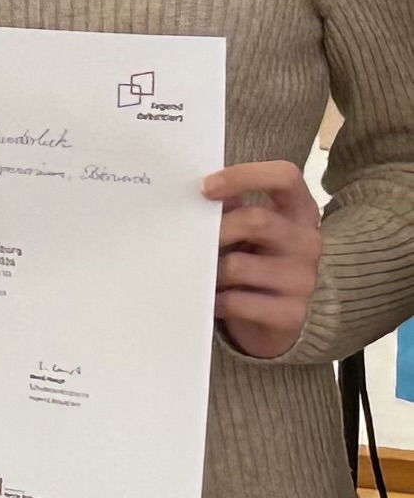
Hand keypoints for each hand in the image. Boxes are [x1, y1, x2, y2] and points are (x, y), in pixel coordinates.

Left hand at [204, 160, 321, 358]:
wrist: (276, 321)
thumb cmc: (254, 261)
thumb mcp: (247, 231)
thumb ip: (228, 208)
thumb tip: (189, 192)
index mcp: (299, 211)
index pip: (285, 176)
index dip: (244, 176)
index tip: (205, 188)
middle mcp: (308, 241)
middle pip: (256, 220)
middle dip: (216, 231)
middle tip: (189, 241)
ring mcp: (303, 279)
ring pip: (238, 265)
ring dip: (210, 270)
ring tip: (200, 274)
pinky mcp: (291, 313)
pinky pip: (237, 302)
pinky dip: (216, 300)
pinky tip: (212, 300)